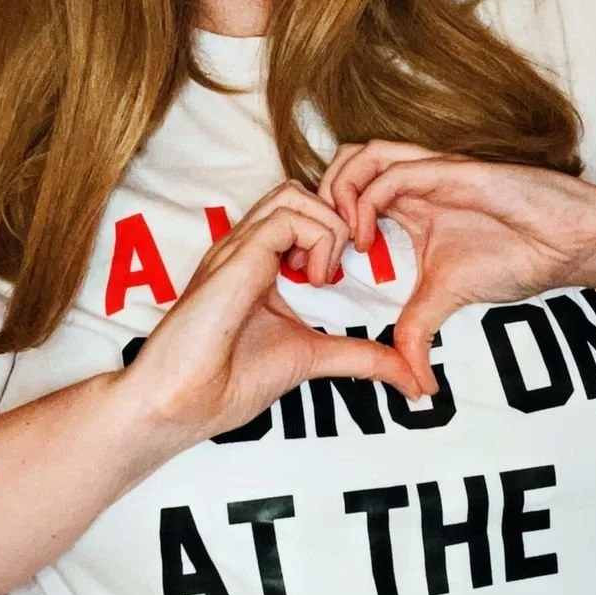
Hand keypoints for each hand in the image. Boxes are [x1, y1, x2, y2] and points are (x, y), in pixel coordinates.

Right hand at [123, 179, 428, 442]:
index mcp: (259, 264)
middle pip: (299, 192)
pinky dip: (318, 239)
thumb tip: (413, 378)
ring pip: (294, 193)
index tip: (346, 275)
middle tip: (347, 268)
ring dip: (329, 226)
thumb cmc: (228, 381)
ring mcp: (238, 248)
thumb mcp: (313, 358)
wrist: (182, 401)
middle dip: (338, 219)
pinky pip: (288, 215)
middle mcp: (247, 248)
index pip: (303, 214)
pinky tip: (316, 281)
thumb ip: (361, 358)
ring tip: (329, 275)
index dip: (336, 230)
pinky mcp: (236, 257)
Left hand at [317, 141, 595, 393]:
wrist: (568, 242)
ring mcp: (430, 172)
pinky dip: (367, 201)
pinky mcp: (452, 172)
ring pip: (361, 155)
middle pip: (343, 163)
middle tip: (319, 251)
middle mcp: (412, 182)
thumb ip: (417, 332)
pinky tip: (368, 240)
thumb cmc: (515, 256)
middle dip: (317, 202)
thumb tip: (414, 387)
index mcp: (406, 203)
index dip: (320, 222)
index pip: (345, 190)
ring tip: (341, 241)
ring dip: (337, 194)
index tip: (315, 269)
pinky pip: (395, 172)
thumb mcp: (446, 300)